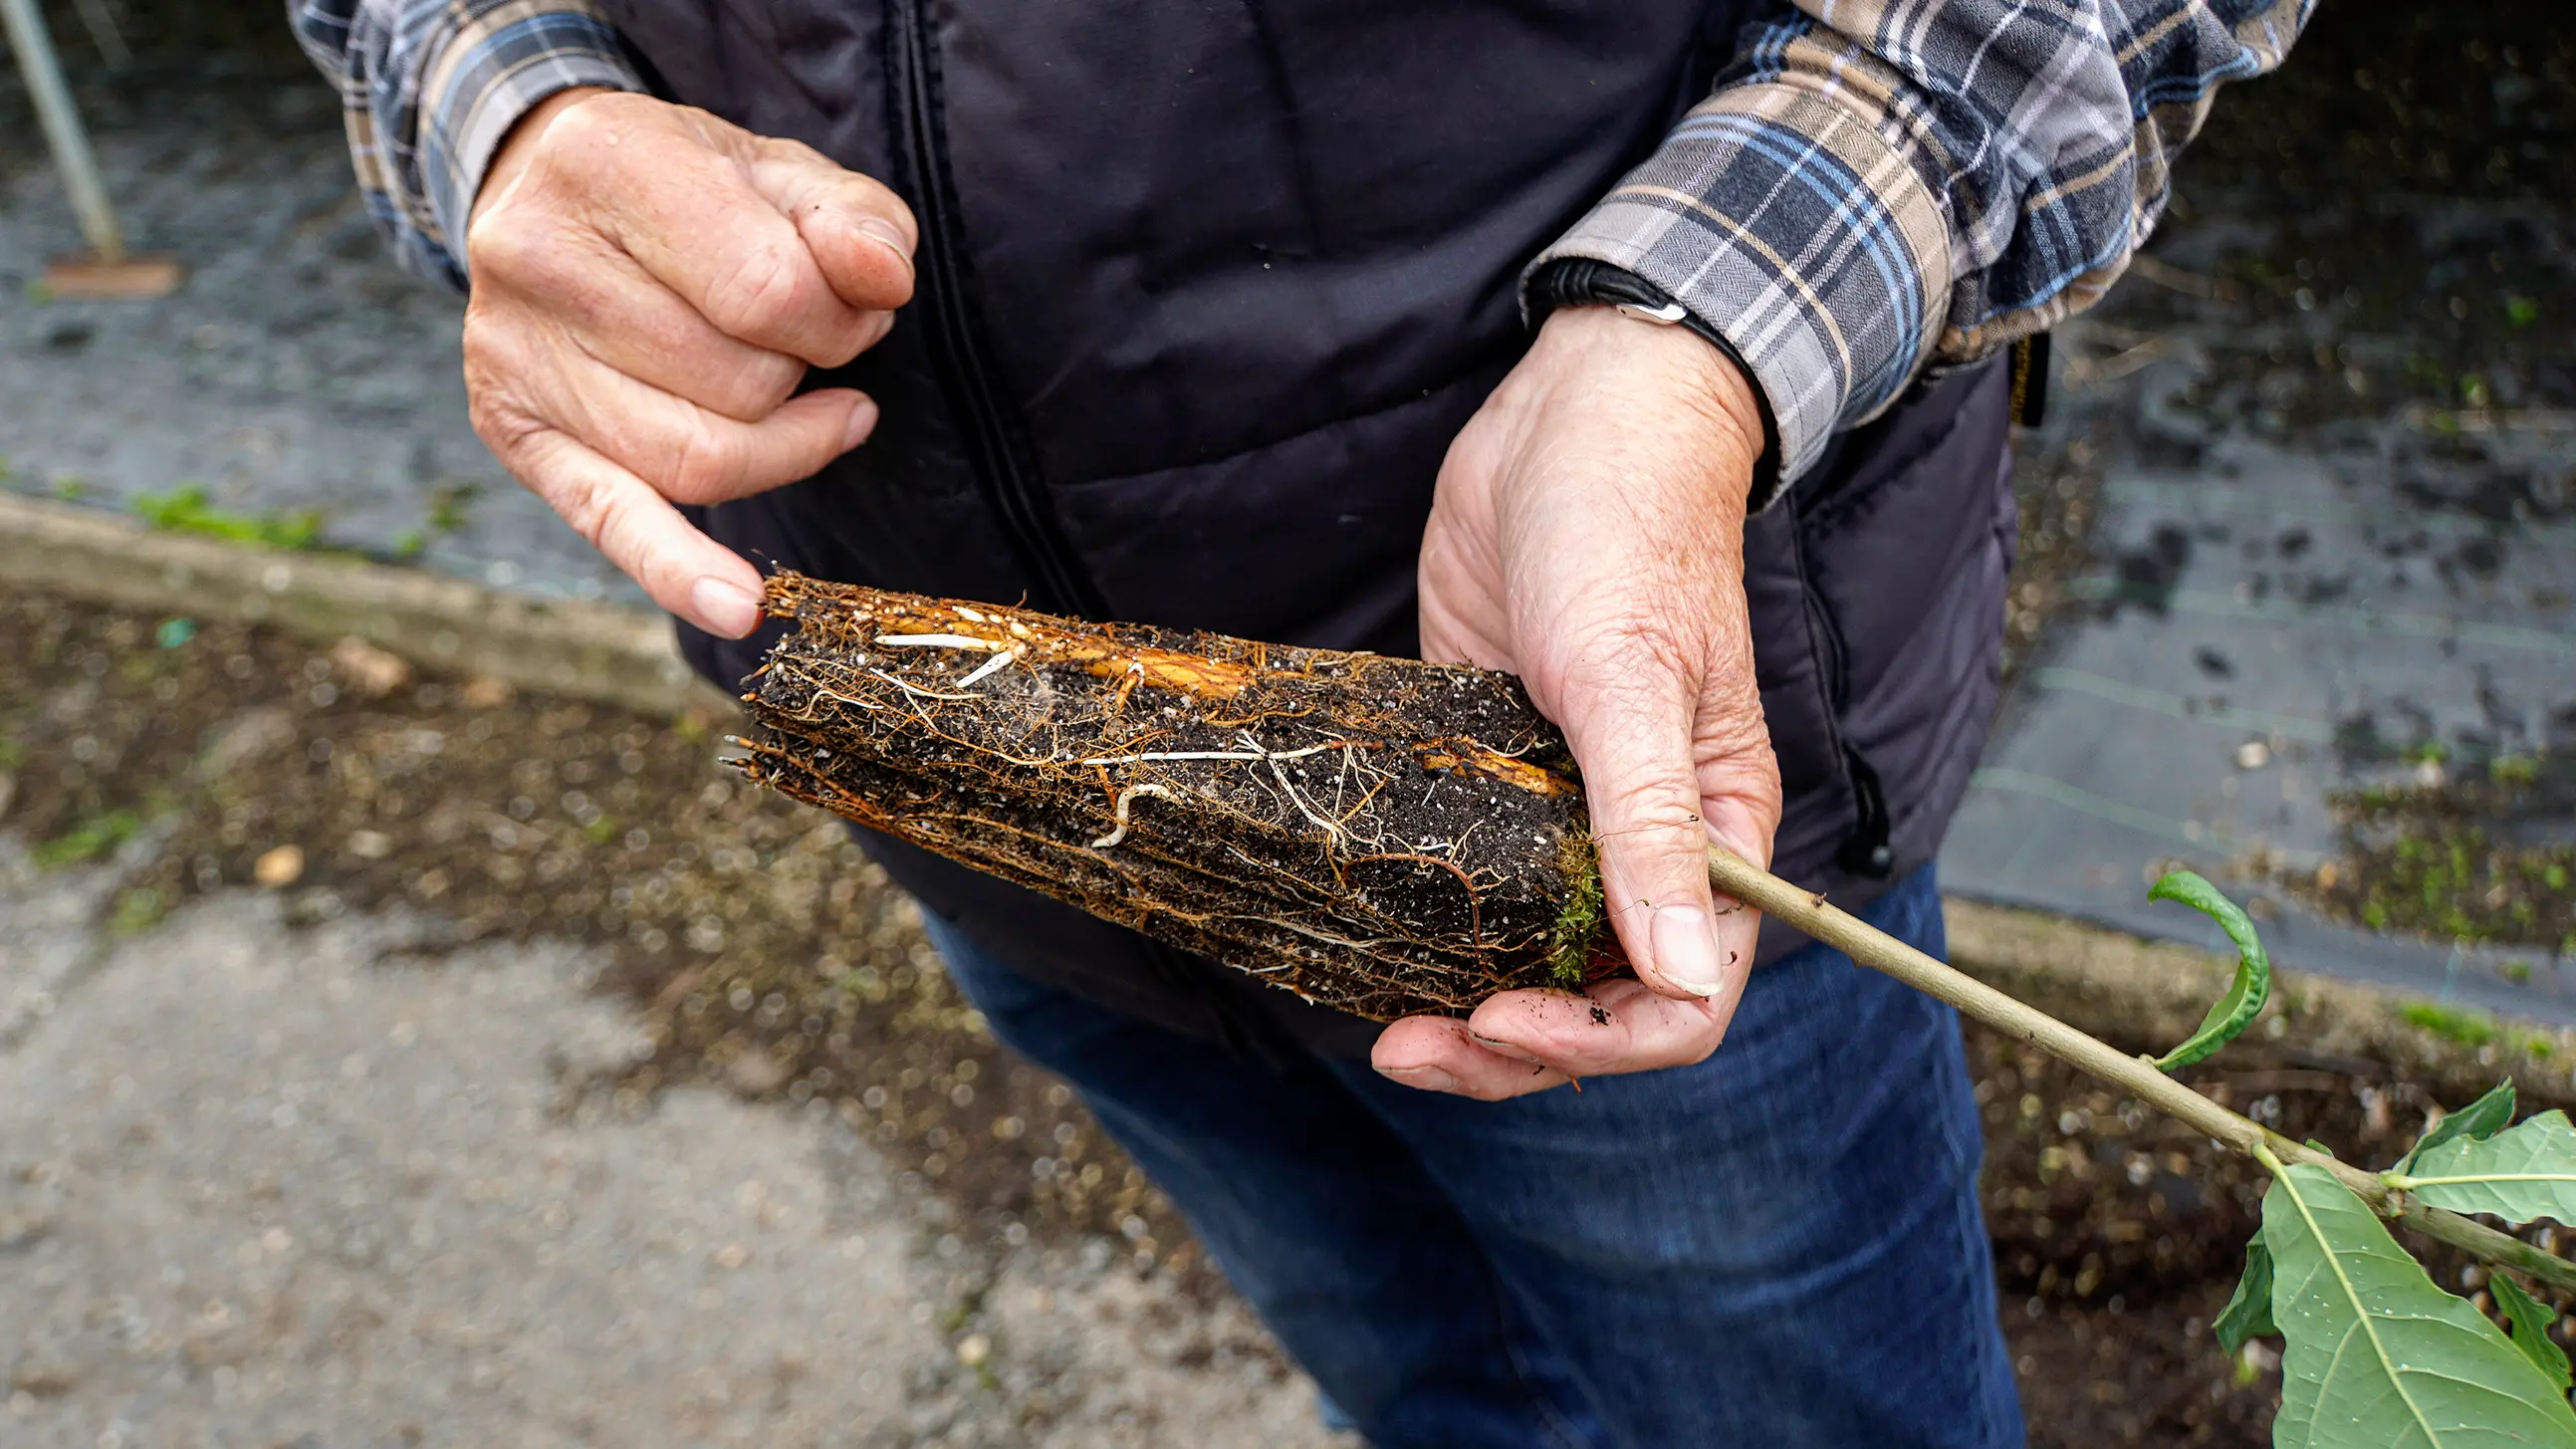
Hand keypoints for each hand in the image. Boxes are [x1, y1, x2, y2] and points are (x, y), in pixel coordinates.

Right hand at [462, 88, 917, 636]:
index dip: (838, 322)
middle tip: (812, 347)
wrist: (545, 186)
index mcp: (603, 163)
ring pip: (695, 459)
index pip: (767, 291)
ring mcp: (515, 353)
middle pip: (734, 384)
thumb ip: (850, 219)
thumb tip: (883, 279)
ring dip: (775, 446)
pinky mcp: (515, 432)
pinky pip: (613, 521)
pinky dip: (680, 571)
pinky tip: (739, 607)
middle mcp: (538, 255)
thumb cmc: (685, 187)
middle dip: (802, 379)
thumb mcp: (777, 171)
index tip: (850, 313)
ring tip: (794, 405)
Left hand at [1376, 306, 1781, 1099]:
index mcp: (1712, 835)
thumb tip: (1686, 977)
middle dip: (1507, 1045)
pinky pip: (1461, 878)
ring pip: (1522, 953)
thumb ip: (1653, 829)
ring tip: (1382, 1017)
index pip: (1681, 997)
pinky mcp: (1488, 768)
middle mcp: (1639, 839)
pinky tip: (1364, 938)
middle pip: (1589, 999)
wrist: (1574, 418)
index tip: (1497, 1020)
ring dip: (1460, 1002)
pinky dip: (1422, 924)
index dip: (1594, 1038)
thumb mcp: (1635, 681)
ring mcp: (1558, 809)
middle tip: (1408, 1045)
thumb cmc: (1629, 532)